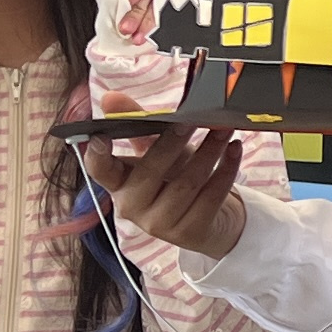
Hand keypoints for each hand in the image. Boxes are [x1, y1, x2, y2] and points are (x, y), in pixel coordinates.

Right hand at [109, 121, 252, 258]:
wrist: (209, 219)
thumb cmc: (176, 178)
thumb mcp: (157, 149)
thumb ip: (137, 123)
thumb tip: (111, 97)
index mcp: (119, 184)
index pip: (100, 170)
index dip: (97, 155)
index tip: (101, 136)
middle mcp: (132, 207)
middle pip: (151, 170)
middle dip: (174, 141)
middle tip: (195, 119)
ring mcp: (159, 225)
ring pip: (187, 182)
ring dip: (209, 151)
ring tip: (224, 129)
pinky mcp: (189, 233)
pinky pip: (211, 196)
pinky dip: (226, 170)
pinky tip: (234, 150)